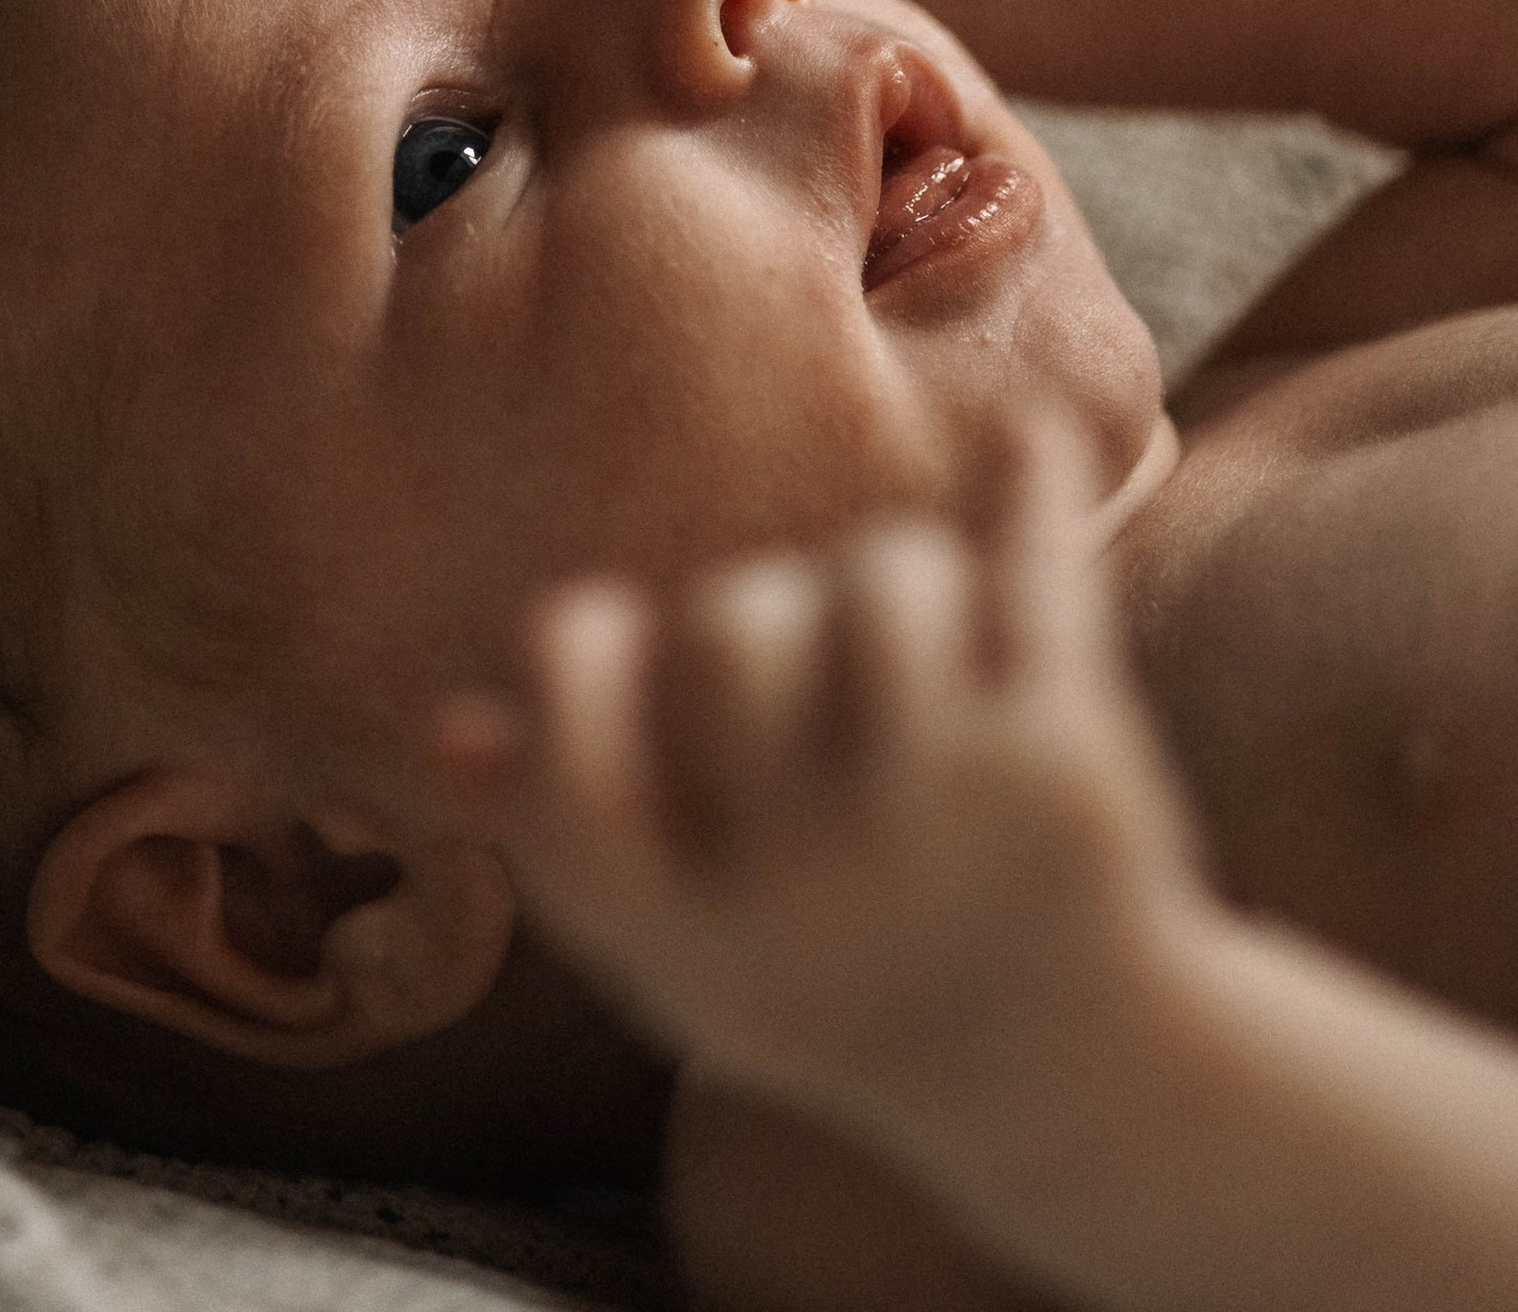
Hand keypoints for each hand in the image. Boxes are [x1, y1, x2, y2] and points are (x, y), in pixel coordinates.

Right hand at [431, 418, 1207, 1170]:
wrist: (1074, 1082)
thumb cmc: (837, 974)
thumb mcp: (691, 947)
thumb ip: (571, 835)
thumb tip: (444, 732)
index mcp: (695, 943)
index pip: (579, 778)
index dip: (574, 676)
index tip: (590, 616)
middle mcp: (813, 891)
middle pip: (738, 623)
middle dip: (771, 606)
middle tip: (813, 665)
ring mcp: (947, 817)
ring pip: (887, 572)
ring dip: (905, 576)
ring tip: (929, 648)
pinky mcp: (1061, 757)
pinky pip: (1027, 569)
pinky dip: (1030, 482)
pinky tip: (1033, 435)